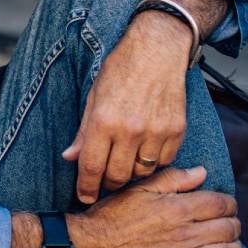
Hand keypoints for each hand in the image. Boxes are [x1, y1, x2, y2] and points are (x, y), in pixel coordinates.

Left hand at [62, 10, 189, 202]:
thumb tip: (70, 158)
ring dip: (131, 174)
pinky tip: (144, 153)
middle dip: (108, 185)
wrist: (157, 51)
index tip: (85, 197)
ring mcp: (156, 132)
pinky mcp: (176, 131)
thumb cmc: (120, 70)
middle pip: (117, 176)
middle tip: (103, 183)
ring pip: (141, 172)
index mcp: (104, 121)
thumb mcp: (93, 98)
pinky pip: (163, 162)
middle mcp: (130, 130)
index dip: (86, 187)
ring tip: (123, 166)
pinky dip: (153, 164)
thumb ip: (84, 132)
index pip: (92, 167)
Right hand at [68, 166, 244, 247]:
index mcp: (176, 208)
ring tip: (227, 244)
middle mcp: (184, 233)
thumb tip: (201, 173)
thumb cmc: (111, 216)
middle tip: (225, 225)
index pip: (221, 204)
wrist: (88, 247)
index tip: (223, 206)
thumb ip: (172, 179)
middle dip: (231, 224)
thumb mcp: (138, 189)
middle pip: (229, 228)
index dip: (228, 204)